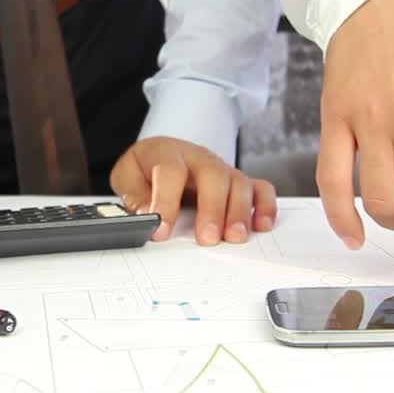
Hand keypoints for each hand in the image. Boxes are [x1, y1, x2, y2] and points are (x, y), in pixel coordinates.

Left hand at [110, 137, 276, 244]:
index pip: (169, 171)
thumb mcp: (127, 178)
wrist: (161, 154)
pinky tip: (261, 226)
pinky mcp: (238, 182)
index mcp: (168, 154)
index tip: (161, 231)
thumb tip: (146, 216)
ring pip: (239, 183)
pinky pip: (260, 189)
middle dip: (212, 208)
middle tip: (207, 238)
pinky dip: (265, 207)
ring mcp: (222, 169)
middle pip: (213, 175)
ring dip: (240, 211)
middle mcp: (199, 159)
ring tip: (234, 237)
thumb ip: (135, 196)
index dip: (166, 201)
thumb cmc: (146, 169)